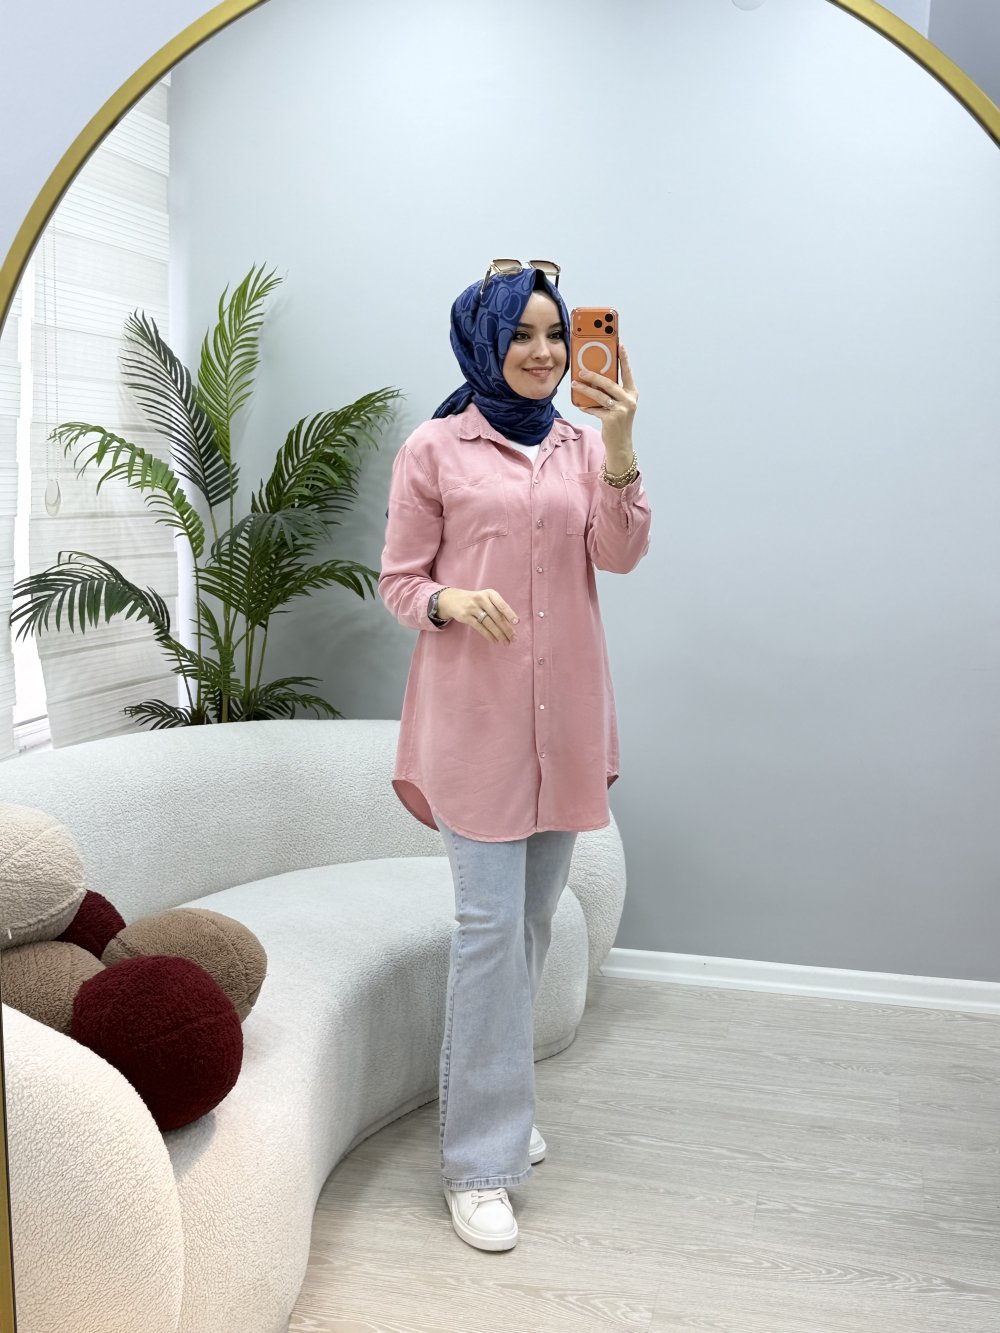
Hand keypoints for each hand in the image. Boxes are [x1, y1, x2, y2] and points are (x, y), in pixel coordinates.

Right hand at [437, 587, 518, 645]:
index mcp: (490, 594)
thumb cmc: (477, 601)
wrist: (453, 599)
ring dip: (499, 634)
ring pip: (489, 623)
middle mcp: (481, 599)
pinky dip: (489, 635)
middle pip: (496, 616)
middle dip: (506, 628)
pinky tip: (495, 641)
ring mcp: (473, 608)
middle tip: (513, 638)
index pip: (501, 604)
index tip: (516, 623)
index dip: (509, 614)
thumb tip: (511, 624)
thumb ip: (497, 608)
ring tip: (506, 642)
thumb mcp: (486, 598)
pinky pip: (480, 628)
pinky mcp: (466, 616)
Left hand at [571, 343, 638, 466]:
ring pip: (599, 395)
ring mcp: (621, 410)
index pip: (627, 372)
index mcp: (632, 393)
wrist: (620, 443)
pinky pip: (595, 409)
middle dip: (594, 375)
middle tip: (582, 370)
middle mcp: (629, 400)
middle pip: (609, 383)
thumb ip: (612, 392)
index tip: (619, 344)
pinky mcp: (612, 419)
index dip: (624, 358)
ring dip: (585, 389)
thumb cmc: (618, 421)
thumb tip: (595, 378)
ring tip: (575, 384)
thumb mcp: (619, 404)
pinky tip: (580, 404)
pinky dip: (586, 407)